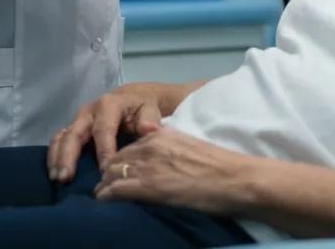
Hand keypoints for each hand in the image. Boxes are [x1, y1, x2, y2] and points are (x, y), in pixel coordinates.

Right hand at [47, 83, 169, 182]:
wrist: (135, 98)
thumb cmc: (143, 108)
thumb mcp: (150, 109)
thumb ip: (149, 120)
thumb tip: (148, 130)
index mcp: (109, 105)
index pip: (103, 129)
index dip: (103, 150)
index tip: (105, 171)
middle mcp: (89, 111)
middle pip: (75, 133)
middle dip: (69, 155)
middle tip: (65, 178)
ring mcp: (79, 120)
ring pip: (62, 136)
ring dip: (57, 158)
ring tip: (57, 179)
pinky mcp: (73, 128)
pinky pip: (58, 140)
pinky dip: (54, 156)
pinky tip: (54, 174)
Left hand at [94, 125, 254, 214]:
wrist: (232, 178)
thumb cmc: (218, 167)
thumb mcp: (188, 148)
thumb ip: (169, 151)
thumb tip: (160, 165)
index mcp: (161, 133)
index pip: (129, 146)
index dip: (121, 161)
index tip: (119, 172)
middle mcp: (150, 144)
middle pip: (116, 158)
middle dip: (109, 172)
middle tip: (107, 186)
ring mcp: (147, 164)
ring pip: (111, 173)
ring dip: (105, 185)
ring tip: (102, 195)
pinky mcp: (147, 186)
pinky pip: (114, 190)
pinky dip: (105, 196)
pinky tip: (103, 201)